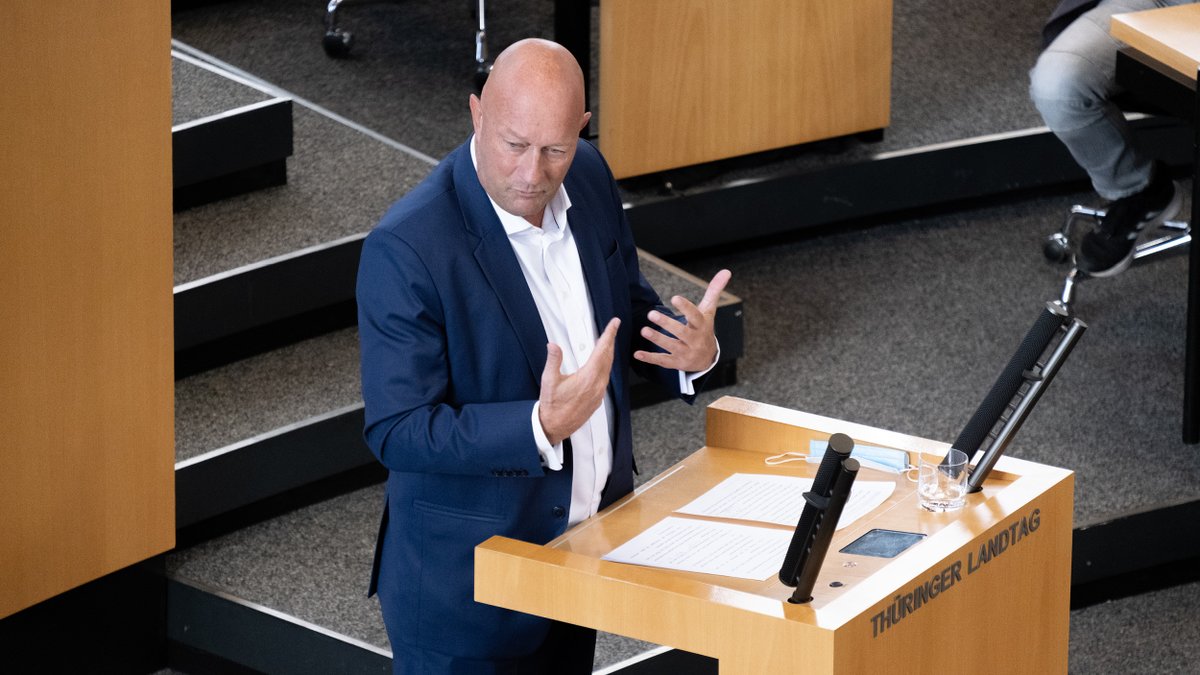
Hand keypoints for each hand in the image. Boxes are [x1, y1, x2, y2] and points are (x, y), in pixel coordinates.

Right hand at [538, 318, 619, 445]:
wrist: (555, 426)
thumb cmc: (552, 405)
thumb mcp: (549, 380)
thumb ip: (553, 360)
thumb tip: (553, 345)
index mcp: (587, 377)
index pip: (602, 351)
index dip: (609, 335)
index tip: (614, 324)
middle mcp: (597, 385)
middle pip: (608, 358)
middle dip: (611, 341)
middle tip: (613, 328)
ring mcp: (599, 393)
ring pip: (608, 368)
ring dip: (609, 353)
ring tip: (608, 342)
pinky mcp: (598, 399)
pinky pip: (606, 378)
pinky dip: (606, 366)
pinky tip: (602, 364)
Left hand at [634, 269, 729, 372]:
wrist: (708, 358)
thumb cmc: (704, 328)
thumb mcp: (709, 311)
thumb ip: (714, 291)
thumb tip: (726, 271)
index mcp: (702, 326)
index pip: (695, 316)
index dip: (686, 308)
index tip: (675, 298)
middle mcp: (695, 340)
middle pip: (682, 332)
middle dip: (667, 324)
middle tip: (651, 314)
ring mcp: (686, 353)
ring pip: (671, 346)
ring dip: (657, 339)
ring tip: (644, 330)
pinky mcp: (676, 363)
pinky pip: (663, 361)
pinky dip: (650, 358)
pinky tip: (637, 353)